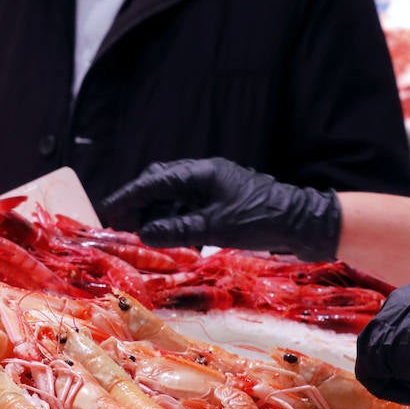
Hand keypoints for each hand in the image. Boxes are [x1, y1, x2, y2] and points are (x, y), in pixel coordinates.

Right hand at [98, 158, 340, 261]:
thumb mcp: (214, 227)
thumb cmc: (259, 219)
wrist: (302, 221)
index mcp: (200, 173)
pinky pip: (190, 204)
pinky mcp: (224, 199)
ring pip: (176, 195)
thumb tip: (144, 233)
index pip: (154, 181)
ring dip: (159, 213)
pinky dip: (177, 218)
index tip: (107, 208)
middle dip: (140, 202)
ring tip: (147, 234)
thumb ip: (177, 229)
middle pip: (162, 183)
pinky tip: (175, 236)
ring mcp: (215, 185)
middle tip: (122, 223)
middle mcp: (205, 174)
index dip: (128, 196)